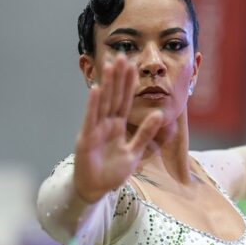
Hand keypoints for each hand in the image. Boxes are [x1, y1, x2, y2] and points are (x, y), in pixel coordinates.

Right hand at [73, 55, 163, 202]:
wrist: (95, 189)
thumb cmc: (112, 172)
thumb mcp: (135, 152)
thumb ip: (145, 133)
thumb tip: (159, 114)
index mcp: (118, 126)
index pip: (125, 101)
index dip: (129, 84)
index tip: (134, 65)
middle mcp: (106, 124)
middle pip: (114, 96)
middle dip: (118, 77)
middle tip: (122, 55)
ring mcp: (95, 129)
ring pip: (103, 102)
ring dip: (107, 84)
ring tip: (109, 65)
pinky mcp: (86, 138)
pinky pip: (91, 118)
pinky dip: (93, 104)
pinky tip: (96, 89)